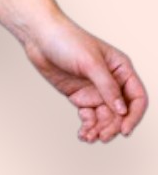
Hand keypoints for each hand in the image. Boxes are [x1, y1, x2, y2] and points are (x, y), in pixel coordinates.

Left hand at [20, 14, 147, 142]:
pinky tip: (83, 134)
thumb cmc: (67, 40)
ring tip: (89, 137)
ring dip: (99, 129)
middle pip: (120, 112)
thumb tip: (122, 110)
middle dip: (113, 126)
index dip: (134, 115)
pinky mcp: (78, 95)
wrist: (38, 37)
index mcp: (121, 69)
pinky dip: (88, 126)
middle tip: (102, 137)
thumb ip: (107, 86)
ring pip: (104, 116)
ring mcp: (94, 90)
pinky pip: (88, 115)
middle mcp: (111, 82)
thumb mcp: (90, 63)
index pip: (136, 97)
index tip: (124, 130)